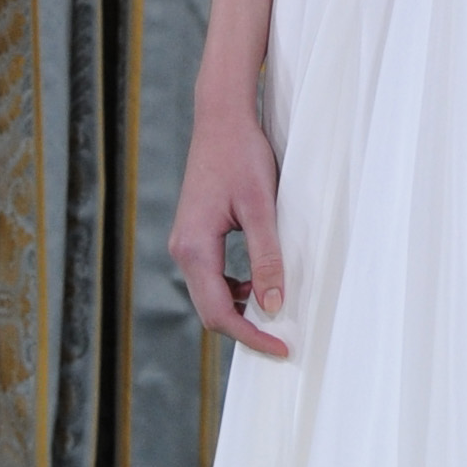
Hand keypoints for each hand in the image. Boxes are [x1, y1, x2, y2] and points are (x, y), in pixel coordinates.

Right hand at [169, 97, 289, 356]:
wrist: (221, 119)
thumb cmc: (241, 155)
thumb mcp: (261, 207)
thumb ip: (267, 257)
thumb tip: (273, 305)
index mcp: (194, 247)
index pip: (219, 312)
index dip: (251, 336)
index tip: (282, 348)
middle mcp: (183, 250)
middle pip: (210, 310)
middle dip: (245, 330)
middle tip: (282, 341)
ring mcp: (186, 243)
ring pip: (210, 295)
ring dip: (240, 310)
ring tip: (276, 312)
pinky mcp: (195, 235)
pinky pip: (211, 277)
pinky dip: (234, 290)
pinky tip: (259, 283)